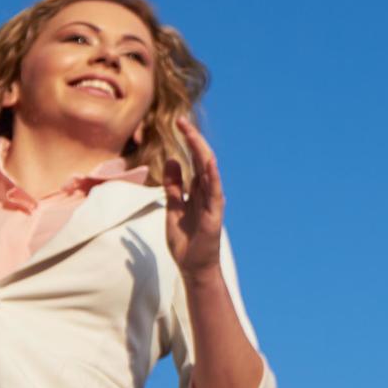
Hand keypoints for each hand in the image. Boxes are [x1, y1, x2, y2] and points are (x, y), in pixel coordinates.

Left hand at [163, 123, 227, 280]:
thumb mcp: (173, 207)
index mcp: (197, 190)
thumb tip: (173, 160)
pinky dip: (212, 176)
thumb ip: (173, 186)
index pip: (193, 159)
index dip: (187, 141)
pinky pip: (214, 192)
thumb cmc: (185, 241)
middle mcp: (207, 192)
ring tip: (190, 133)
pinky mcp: (214, 214)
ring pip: (208, 170)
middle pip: (201, 159)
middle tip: (180, 120)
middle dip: (191, 139)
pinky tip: (208, 162)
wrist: (193, 267)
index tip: (177, 123)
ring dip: (199, 150)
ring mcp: (212, 202)